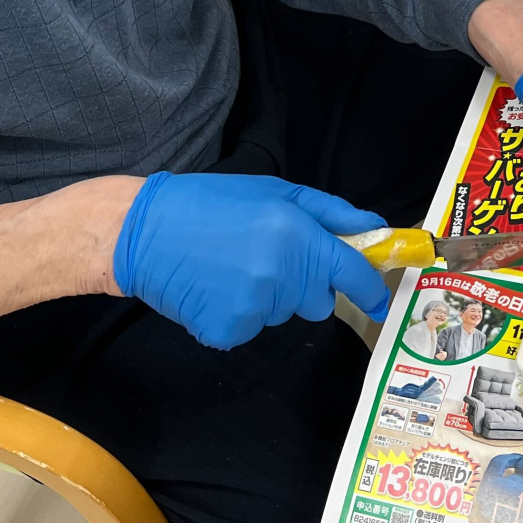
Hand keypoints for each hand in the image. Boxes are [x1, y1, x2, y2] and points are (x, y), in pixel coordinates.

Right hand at [112, 172, 393, 350]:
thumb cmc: (211, 203)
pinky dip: (238, 314)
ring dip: (269, 297)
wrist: (143, 231)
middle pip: (319, 302)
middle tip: (270, 260)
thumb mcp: (274, 192)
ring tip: (232, 267)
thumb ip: (330, 212)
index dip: (369, 288)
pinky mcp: (229, 331)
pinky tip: (215, 288)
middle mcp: (282, 275)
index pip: (352, 273)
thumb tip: (374, 228)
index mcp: (297, 235)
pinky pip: (250, 329)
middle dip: (306, 287)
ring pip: (282, 314)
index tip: (379, 300)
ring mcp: (255, 308)